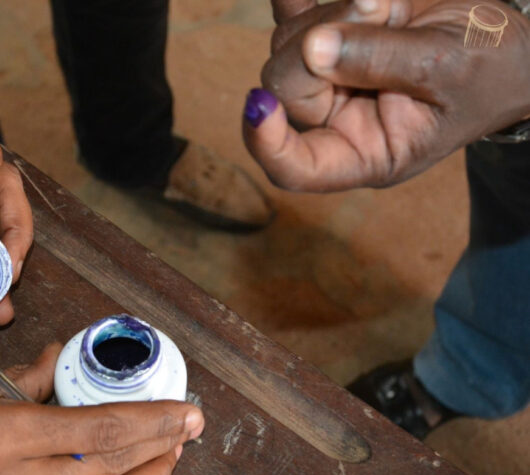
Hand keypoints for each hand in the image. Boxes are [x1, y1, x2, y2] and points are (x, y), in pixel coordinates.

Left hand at [244, 0, 529, 190]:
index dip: (267, 144)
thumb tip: (313, 48)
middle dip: (315, 46)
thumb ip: (381, 60)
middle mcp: (334, 118)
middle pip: (284, 88)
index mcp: (363, 152)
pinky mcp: (326, 33)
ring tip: (386, 3)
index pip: (295, 168)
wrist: (505, 37)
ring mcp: (325, 75)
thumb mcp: (445, 68)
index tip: (259, 104)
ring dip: (330, 10)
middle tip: (375, 5)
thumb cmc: (488, 68)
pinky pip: (294, 11)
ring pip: (286, 43)